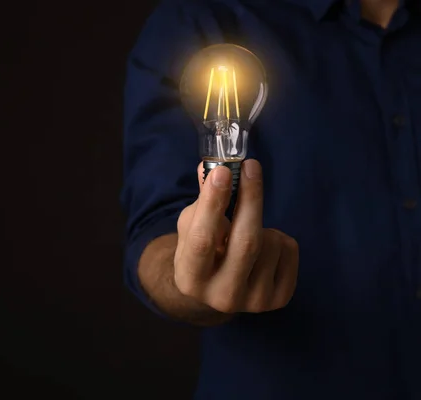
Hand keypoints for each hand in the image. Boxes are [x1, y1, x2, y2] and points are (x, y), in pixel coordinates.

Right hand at [173, 159, 298, 313]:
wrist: (216, 289)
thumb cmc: (202, 250)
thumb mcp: (191, 226)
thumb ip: (203, 200)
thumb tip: (215, 168)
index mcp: (190, 279)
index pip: (202, 240)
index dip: (213, 204)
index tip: (224, 172)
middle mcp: (221, 297)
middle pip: (246, 242)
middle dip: (250, 198)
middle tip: (251, 168)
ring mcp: (254, 301)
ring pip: (270, 242)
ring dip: (261, 221)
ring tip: (246, 229)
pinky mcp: (279, 298)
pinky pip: (289, 249)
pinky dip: (278, 236)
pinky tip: (263, 247)